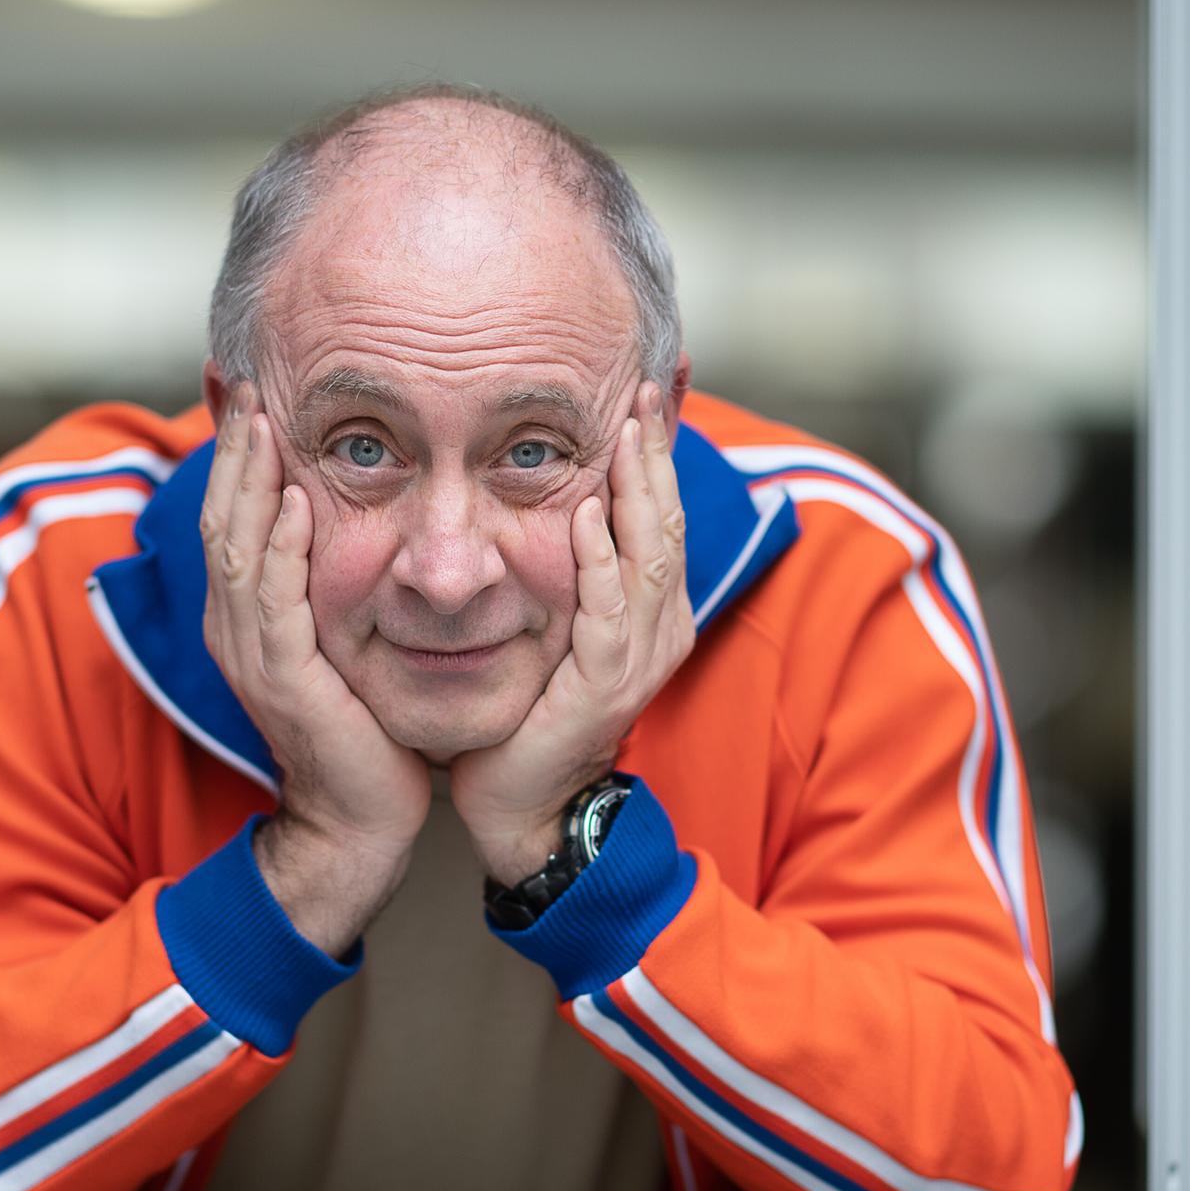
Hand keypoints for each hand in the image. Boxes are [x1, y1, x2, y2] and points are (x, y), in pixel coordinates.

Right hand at [201, 383, 431, 955]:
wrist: (360, 822)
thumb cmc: (363, 733)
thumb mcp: (339, 646)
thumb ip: (328, 591)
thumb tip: (346, 533)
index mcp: (246, 619)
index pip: (232, 518)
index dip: (237, 454)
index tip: (252, 391)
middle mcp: (236, 629)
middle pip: (222, 517)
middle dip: (235, 446)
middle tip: (246, 379)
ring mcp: (252, 654)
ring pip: (236, 548)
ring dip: (248, 478)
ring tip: (262, 417)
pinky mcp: (283, 679)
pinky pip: (273, 600)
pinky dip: (279, 546)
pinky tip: (290, 499)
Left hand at [449, 382, 693, 882]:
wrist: (520, 803)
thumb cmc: (529, 712)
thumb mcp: (557, 626)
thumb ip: (570, 569)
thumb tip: (562, 498)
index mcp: (653, 612)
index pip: (664, 514)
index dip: (662, 452)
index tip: (654, 390)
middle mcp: (660, 628)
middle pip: (669, 521)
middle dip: (658, 451)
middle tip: (647, 388)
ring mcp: (640, 656)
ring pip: (651, 554)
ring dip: (638, 488)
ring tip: (627, 429)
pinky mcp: (607, 683)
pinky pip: (608, 610)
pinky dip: (599, 560)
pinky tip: (585, 515)